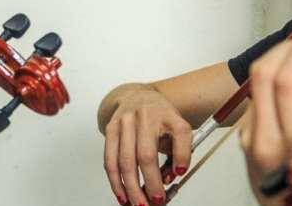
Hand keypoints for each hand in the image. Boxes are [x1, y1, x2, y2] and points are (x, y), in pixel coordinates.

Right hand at [102, 86, 191, 205]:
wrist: (137, 97)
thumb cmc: (159, 118)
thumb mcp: (177, 129)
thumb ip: (179, 152)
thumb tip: (170, 176)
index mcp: (168, 114)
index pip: (179, 133)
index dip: (181, 155)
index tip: (179, 173)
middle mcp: (145, 115)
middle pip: (146, 154)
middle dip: (151, 183)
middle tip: (156, 201)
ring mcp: (124, 122)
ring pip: (124, 161)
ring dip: (130, 187)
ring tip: (137, 203)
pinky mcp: (110, 129)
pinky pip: (110, 160)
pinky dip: (115, 181)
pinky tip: (122, 193)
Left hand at [235, 30, 291, 179]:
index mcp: (290, 148)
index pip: (286, 82)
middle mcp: (263, 144)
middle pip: (262, 74)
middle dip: (290, 48)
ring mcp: (251, 144)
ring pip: (256, 85)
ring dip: (282, 63)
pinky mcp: (247, 144)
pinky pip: (256, 102)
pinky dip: (275, 85)